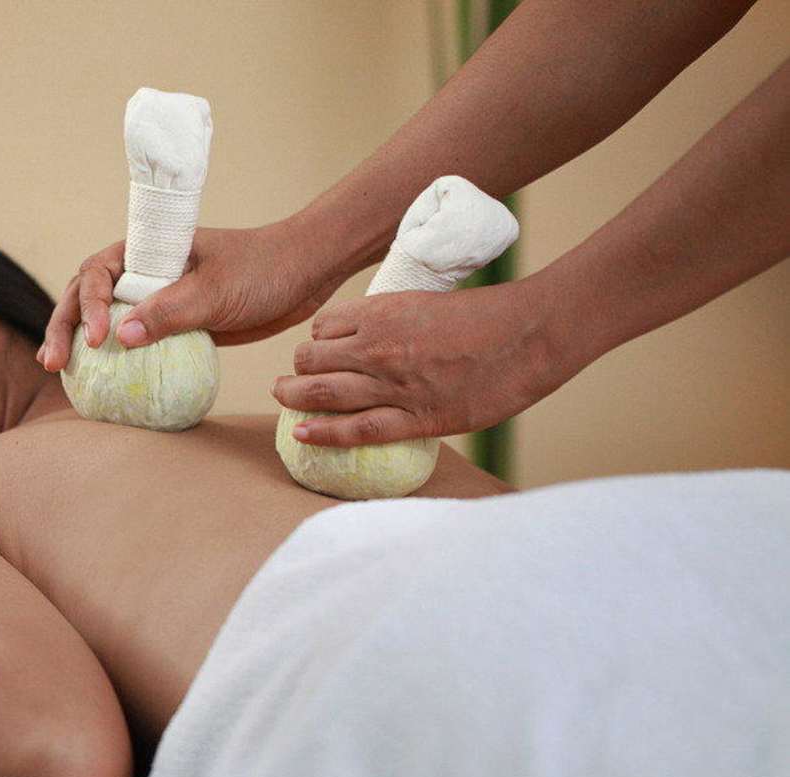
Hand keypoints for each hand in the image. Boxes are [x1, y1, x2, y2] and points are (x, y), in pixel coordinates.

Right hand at [38, 221, 350, 371]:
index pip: (97, 273)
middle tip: (53, 362)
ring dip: (80, 345)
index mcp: (148, 249)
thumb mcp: (215, 290)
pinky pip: (137, 345)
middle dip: (64, 326)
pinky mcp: (175, 326)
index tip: (97, 338)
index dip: (87, 305)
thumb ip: (170, 310)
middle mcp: (144, 272)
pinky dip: (117, 364)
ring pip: (107, 322)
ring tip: (60, 373)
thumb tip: (121, 337)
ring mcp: (157, 300)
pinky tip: (105, 389)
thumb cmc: (262, 269)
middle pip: (87, 296)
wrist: (304, 275)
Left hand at [271, 281, 564, 446]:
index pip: (324, 328)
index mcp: (383, 313)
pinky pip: (357, 429)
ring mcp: (395, 385)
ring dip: (295, 398)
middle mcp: (379, 347)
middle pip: (312, 361)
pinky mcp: (417, 418)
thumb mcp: (429, 302)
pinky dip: (324, 433)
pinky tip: (302, 434)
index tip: (317, 350)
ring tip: (284, 400)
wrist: (532, 333)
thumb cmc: (489, 315)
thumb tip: (376, 333)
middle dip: (295, 371)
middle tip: (287, 381)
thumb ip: (397, 319)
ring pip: (323, 394)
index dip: (315, 341)